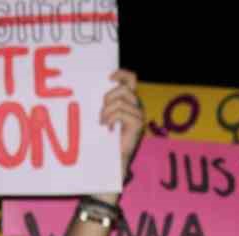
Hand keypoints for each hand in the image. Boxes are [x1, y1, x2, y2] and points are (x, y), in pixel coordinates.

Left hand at [101, 69, 142, 187]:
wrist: (114, 157)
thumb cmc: (107, 136)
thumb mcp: (106, 114)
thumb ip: (107, 102)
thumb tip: (99, 89)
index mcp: (130, 101)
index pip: (131, 80)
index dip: (122, 74)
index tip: (109, 77)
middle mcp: (137, 106)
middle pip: (124, 89)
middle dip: (108, 98)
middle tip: (102, 113)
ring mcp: (139, 115)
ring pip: (120, 102)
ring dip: (107, 112)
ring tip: (103, 123)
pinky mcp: (138, 123)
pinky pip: (120, 112)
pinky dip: (110, 119)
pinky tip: (109, 128)